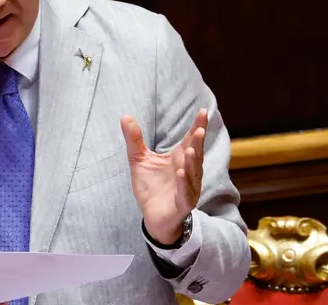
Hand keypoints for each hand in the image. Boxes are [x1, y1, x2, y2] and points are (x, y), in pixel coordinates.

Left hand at [120, 109, 206, 244]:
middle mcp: (188, 171)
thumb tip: (125, 116)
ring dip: (192, 162)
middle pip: (195, 155)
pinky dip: (183, 183)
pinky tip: (181, 172)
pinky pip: (185, 193)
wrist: (152, 216)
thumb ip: (134, 140)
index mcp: (180, 158)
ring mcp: (188, 188)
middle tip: (199, 129)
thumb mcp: (139, 160)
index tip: (202, 112)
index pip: (190, 140)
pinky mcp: (183, 204)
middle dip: (198, 142)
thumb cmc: (151, 186)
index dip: (197, 127)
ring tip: (190, 149)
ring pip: (193, 174)